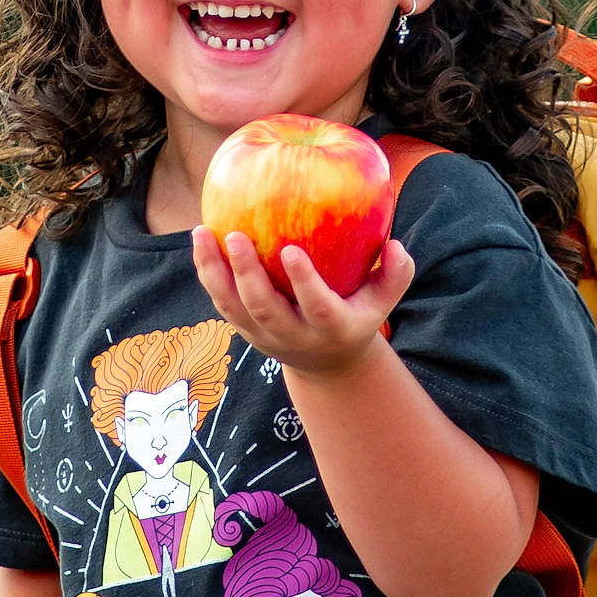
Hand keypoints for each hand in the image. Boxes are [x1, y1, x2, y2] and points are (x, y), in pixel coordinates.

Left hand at [191, 226, 414, 377]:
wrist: (327, 364)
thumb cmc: (357, 315)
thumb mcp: (382, 301)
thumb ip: (396, 274)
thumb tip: (394, 244)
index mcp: (331, 328)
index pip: (316, 308)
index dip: (303, 282)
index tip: (291, 250)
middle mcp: (293, 336)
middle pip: (264, 309)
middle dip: (247, 274)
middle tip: (235, 235)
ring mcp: (264, 336)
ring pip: (233, 307)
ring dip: (214, 271)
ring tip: (201, 233)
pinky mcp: (244, 330)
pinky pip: (221, 302)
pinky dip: (207, 273)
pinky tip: (200, 239)